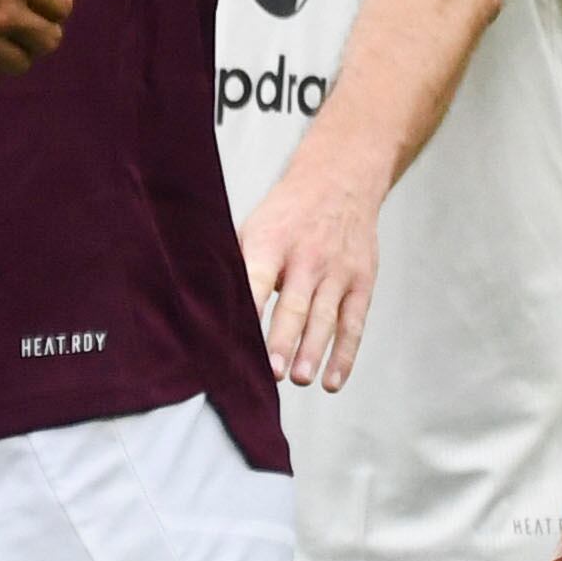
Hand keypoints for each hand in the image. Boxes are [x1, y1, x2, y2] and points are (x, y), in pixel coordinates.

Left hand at [240, 149, 384, 388]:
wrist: (340, 180)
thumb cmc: (287, 213)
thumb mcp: (254, 226)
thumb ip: (234, 264)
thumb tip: (200, 304)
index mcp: (272, 242)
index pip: (258, 277)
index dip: (249, 306)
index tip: (237, 338)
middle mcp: (307, 257)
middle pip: (295, 304)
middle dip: (283, 339)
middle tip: (273, 372)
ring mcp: (337, 270)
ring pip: (325, 316)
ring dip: (313, 350)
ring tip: (300, 379)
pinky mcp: (361, 282)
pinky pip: (354, 323)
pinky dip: (345, 354)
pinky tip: (332, 380)